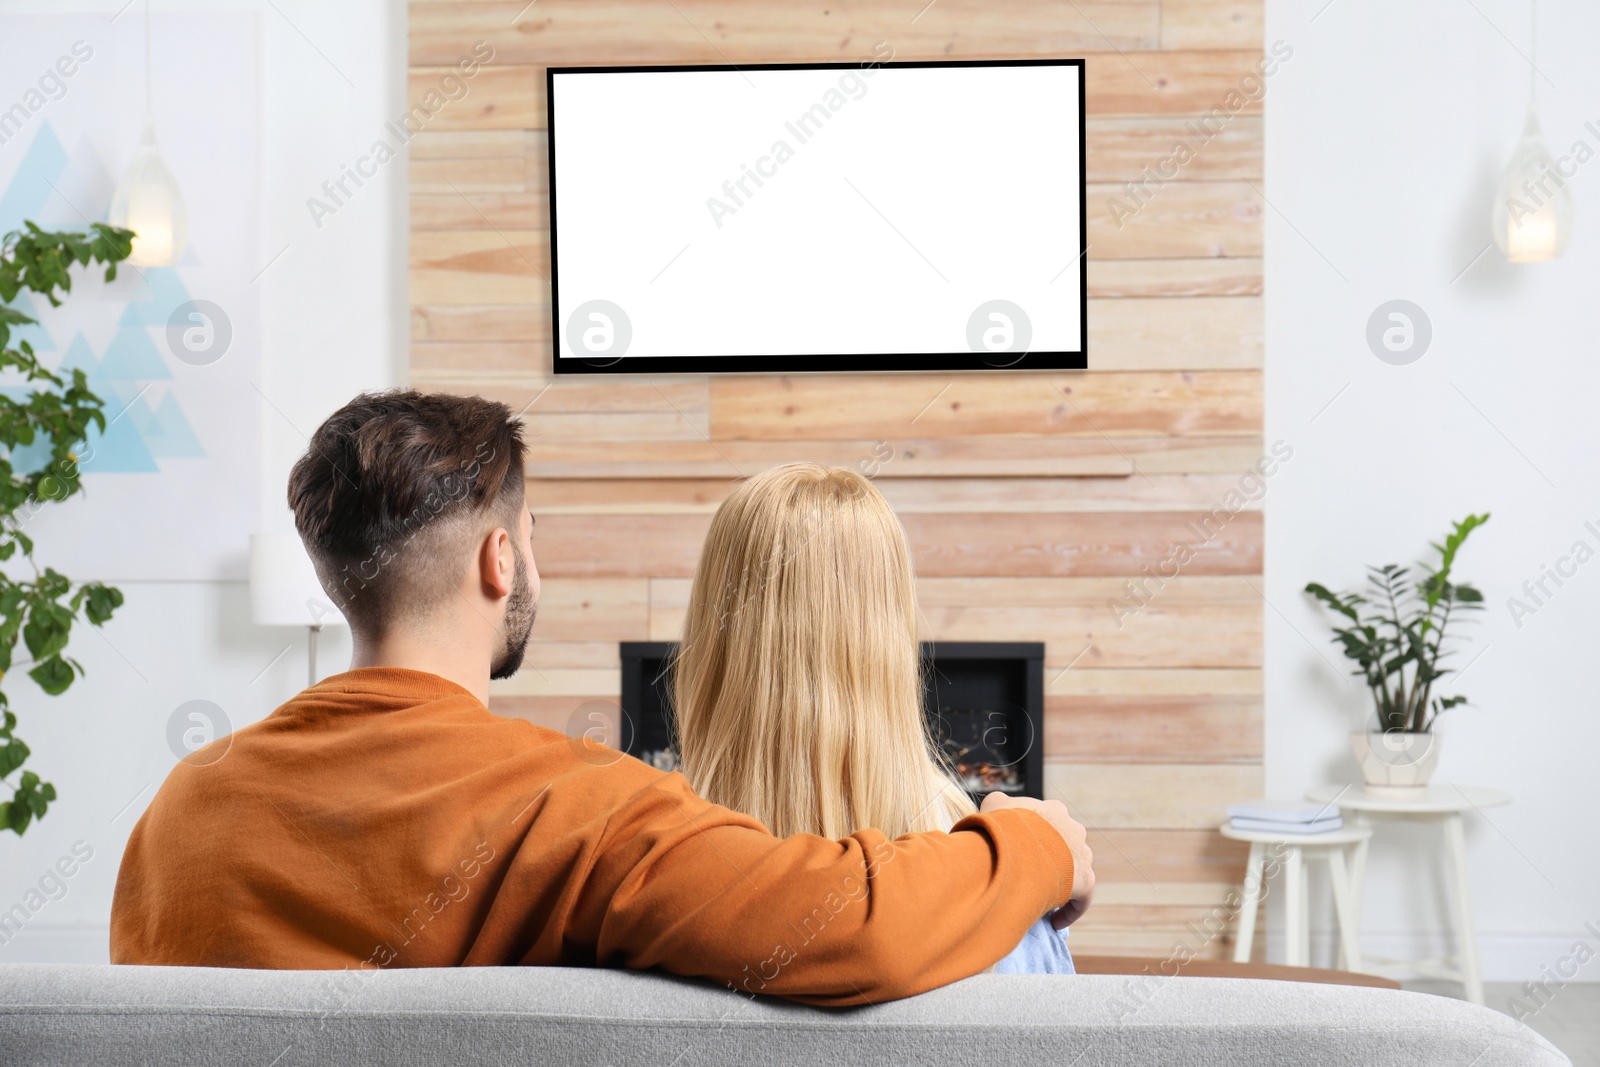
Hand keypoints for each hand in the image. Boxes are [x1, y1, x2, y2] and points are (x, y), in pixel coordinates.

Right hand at [980, 792, 1093, 929]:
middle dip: (1050, 859)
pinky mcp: (1086, 879)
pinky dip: (1069, 910)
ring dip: (1060, 882)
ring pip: (1074, 870)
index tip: (1021, 851)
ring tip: (1040, 897)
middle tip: (1029, 875)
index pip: (1048, 822)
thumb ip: (997, 805)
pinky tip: (1054, 921)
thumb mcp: (992, 806)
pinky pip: (1081, 898)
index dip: (1034, 836)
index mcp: (1054, 810)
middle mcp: (1074, 829)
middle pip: (1064, 845)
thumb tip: (995, 810)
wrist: (1017, 844)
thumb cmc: (1003, 824)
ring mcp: (1082, 854)